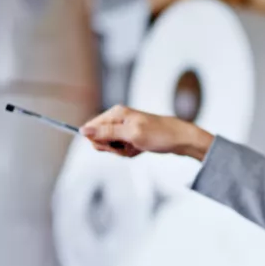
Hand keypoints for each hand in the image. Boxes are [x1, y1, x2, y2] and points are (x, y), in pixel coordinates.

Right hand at [79, 105, 213, 159]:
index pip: (91, 128)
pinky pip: (122, 148)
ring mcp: (125, 128)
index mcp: (116, 113)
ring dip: (123, 151)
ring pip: (111, 146)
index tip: (115, 145)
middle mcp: (118, 119)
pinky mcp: (131, 136)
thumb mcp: (131, 134)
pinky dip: (130, 152)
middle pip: (100, 139)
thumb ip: (106, 132)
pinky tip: (140, 149)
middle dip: (113, 148)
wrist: (181, 139)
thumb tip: (83, 130)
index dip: (100, 142)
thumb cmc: (159, 134)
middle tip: (128, 146)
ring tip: (137, 147)